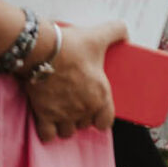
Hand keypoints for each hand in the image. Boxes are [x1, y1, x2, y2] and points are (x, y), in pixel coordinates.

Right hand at [24, 20, 123, 140]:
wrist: (42, 51)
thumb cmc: (72, 46)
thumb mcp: (99, 35)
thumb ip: (117, 32)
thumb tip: (125, 34)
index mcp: (100, 95)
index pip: (106, 121)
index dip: (102, 116)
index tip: (96, 107)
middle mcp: (83, 109)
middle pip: (85, 125)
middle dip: (83, 116)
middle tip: (78, 102)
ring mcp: (63, 114)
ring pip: (67, 132)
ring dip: (66, 124)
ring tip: (64, 112)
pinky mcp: (43, 115)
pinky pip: (47, 135)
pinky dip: (47, 131)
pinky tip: (48, 120)